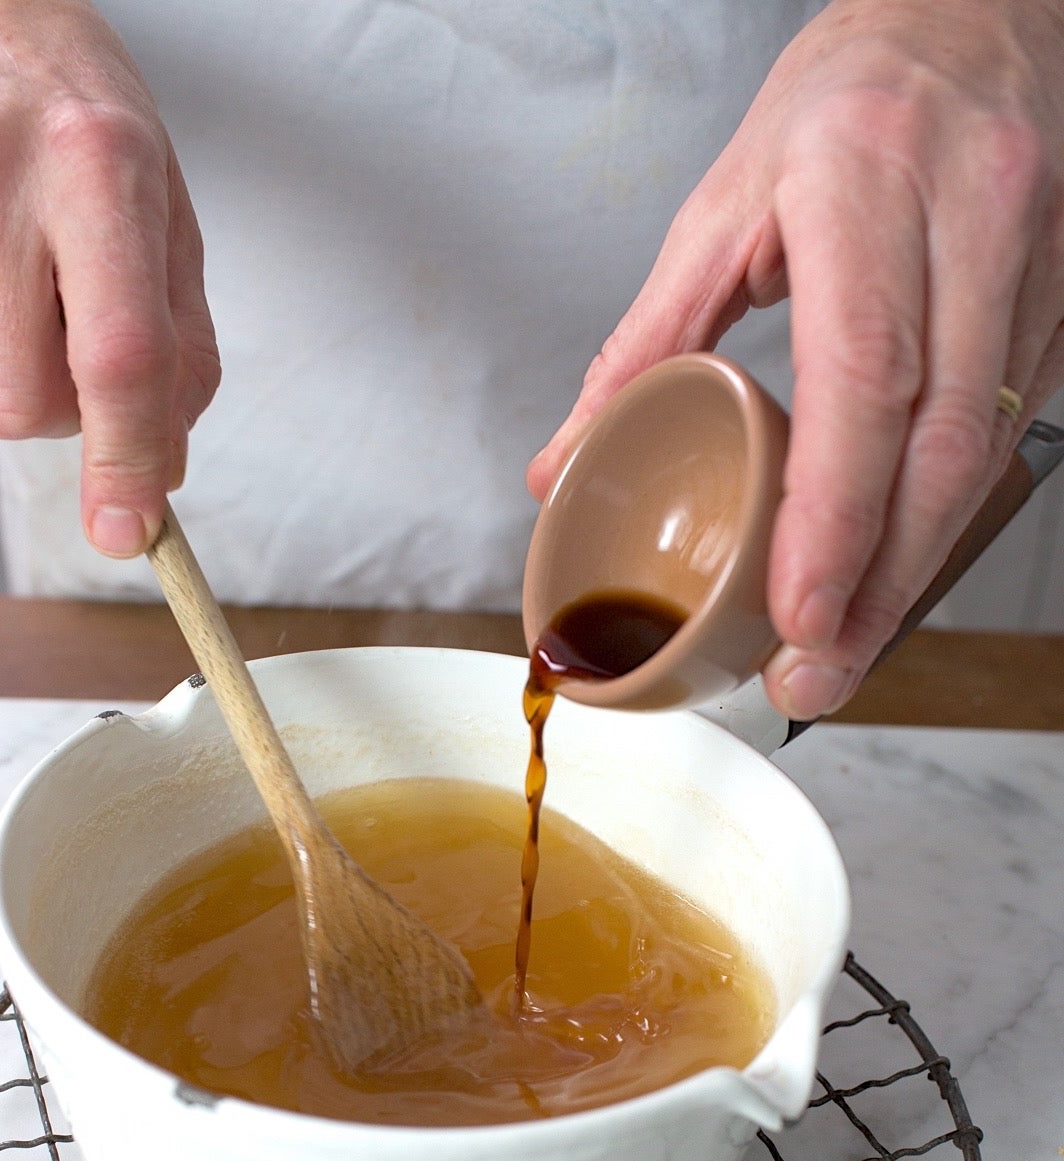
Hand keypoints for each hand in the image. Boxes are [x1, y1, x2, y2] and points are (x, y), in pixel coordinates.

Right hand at [0, 0, 219, 556]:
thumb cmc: (70, 97)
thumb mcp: (160, 195)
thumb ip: (179, 335)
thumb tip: (168, 459)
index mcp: (98, 163)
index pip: (118, 357)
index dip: (126, 461)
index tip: (130, 530)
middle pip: (21, 400)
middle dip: (57, 412)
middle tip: (68, 341)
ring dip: (4, 355)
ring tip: (8, 256)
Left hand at [527, 0, 1063, 717]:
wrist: (978, 12)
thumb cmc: (847, 101)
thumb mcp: (724, 202)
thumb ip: (645, 340)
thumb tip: (564, 460)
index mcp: (866, 187)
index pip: (864, 379)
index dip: (835, 513)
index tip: (798, 609)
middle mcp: (973, 219)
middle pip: (938, 445)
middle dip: (877, 584)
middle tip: (815, 674)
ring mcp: (1039, 259)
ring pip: (984, 452)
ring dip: (914, 569)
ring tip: (847, 650)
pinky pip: (1010, 429)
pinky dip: (950, 515)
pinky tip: (901, 567)